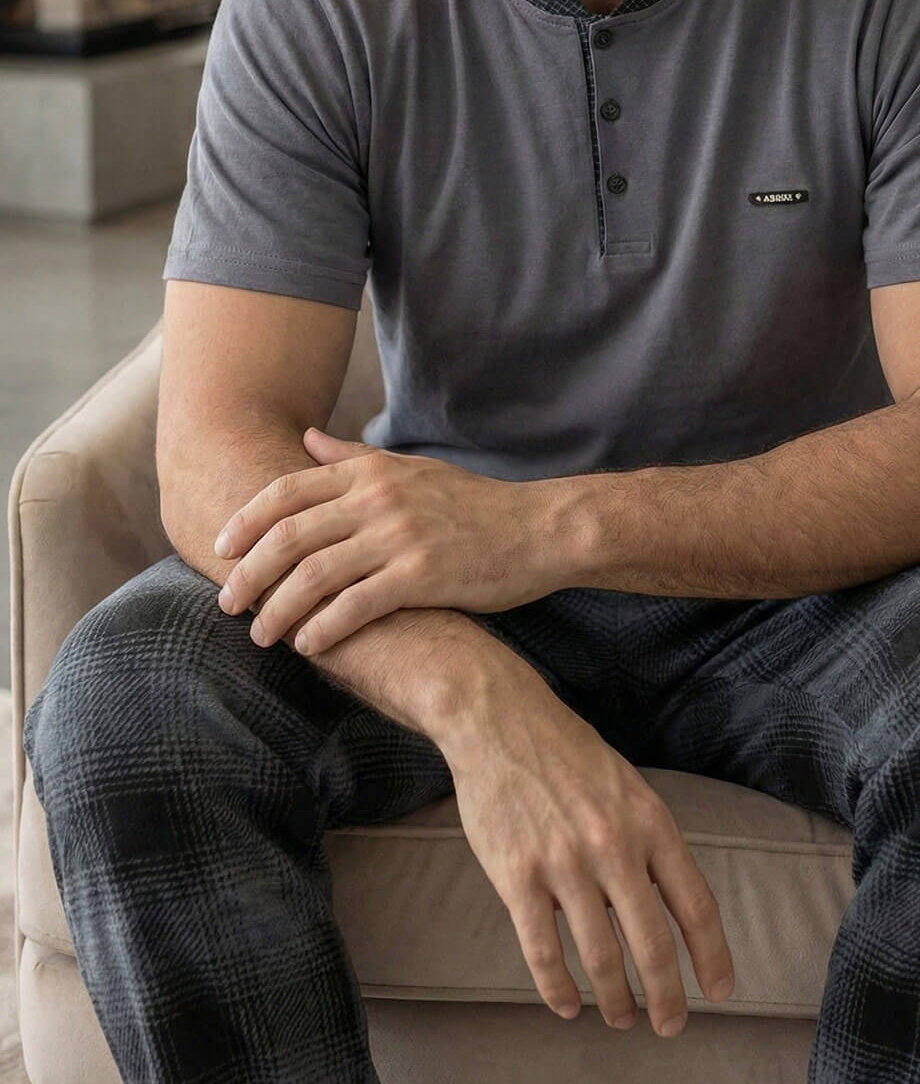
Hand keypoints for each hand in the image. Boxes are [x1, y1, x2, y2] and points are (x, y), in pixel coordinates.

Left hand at [214, 427, 567, 654]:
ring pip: (313, 575)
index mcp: (370, 472)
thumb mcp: (409, 470)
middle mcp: (378, 499)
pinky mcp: (421, 575)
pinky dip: (324, 629)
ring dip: (277, 610)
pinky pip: (355, 606)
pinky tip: (309, 646)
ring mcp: (398, 537)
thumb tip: (304, 437)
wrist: (536, 530)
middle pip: (288, 535)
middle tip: (227, 601)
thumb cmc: (471, 504)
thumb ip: (351, 457)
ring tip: (261, 635)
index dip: (244, 521)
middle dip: (248, 572)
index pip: (286, 491)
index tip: (219, 548)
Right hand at [440, 672, 735, 1036]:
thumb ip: (647, 843)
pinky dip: (557, 989)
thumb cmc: (568, 754)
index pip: (694, 904)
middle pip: (652, 944)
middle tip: (670, 1025)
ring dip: (614, 1000)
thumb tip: (664, 907)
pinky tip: (566, 1006)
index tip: (719, 992)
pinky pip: (542, 951)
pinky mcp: (517, 876)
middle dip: (666, 998)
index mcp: (649, 822)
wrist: (501, 721)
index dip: (712, 956)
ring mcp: (563, 863)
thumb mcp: (627, 787)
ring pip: (600, 957)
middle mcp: (613, 846)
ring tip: (621, 1019)